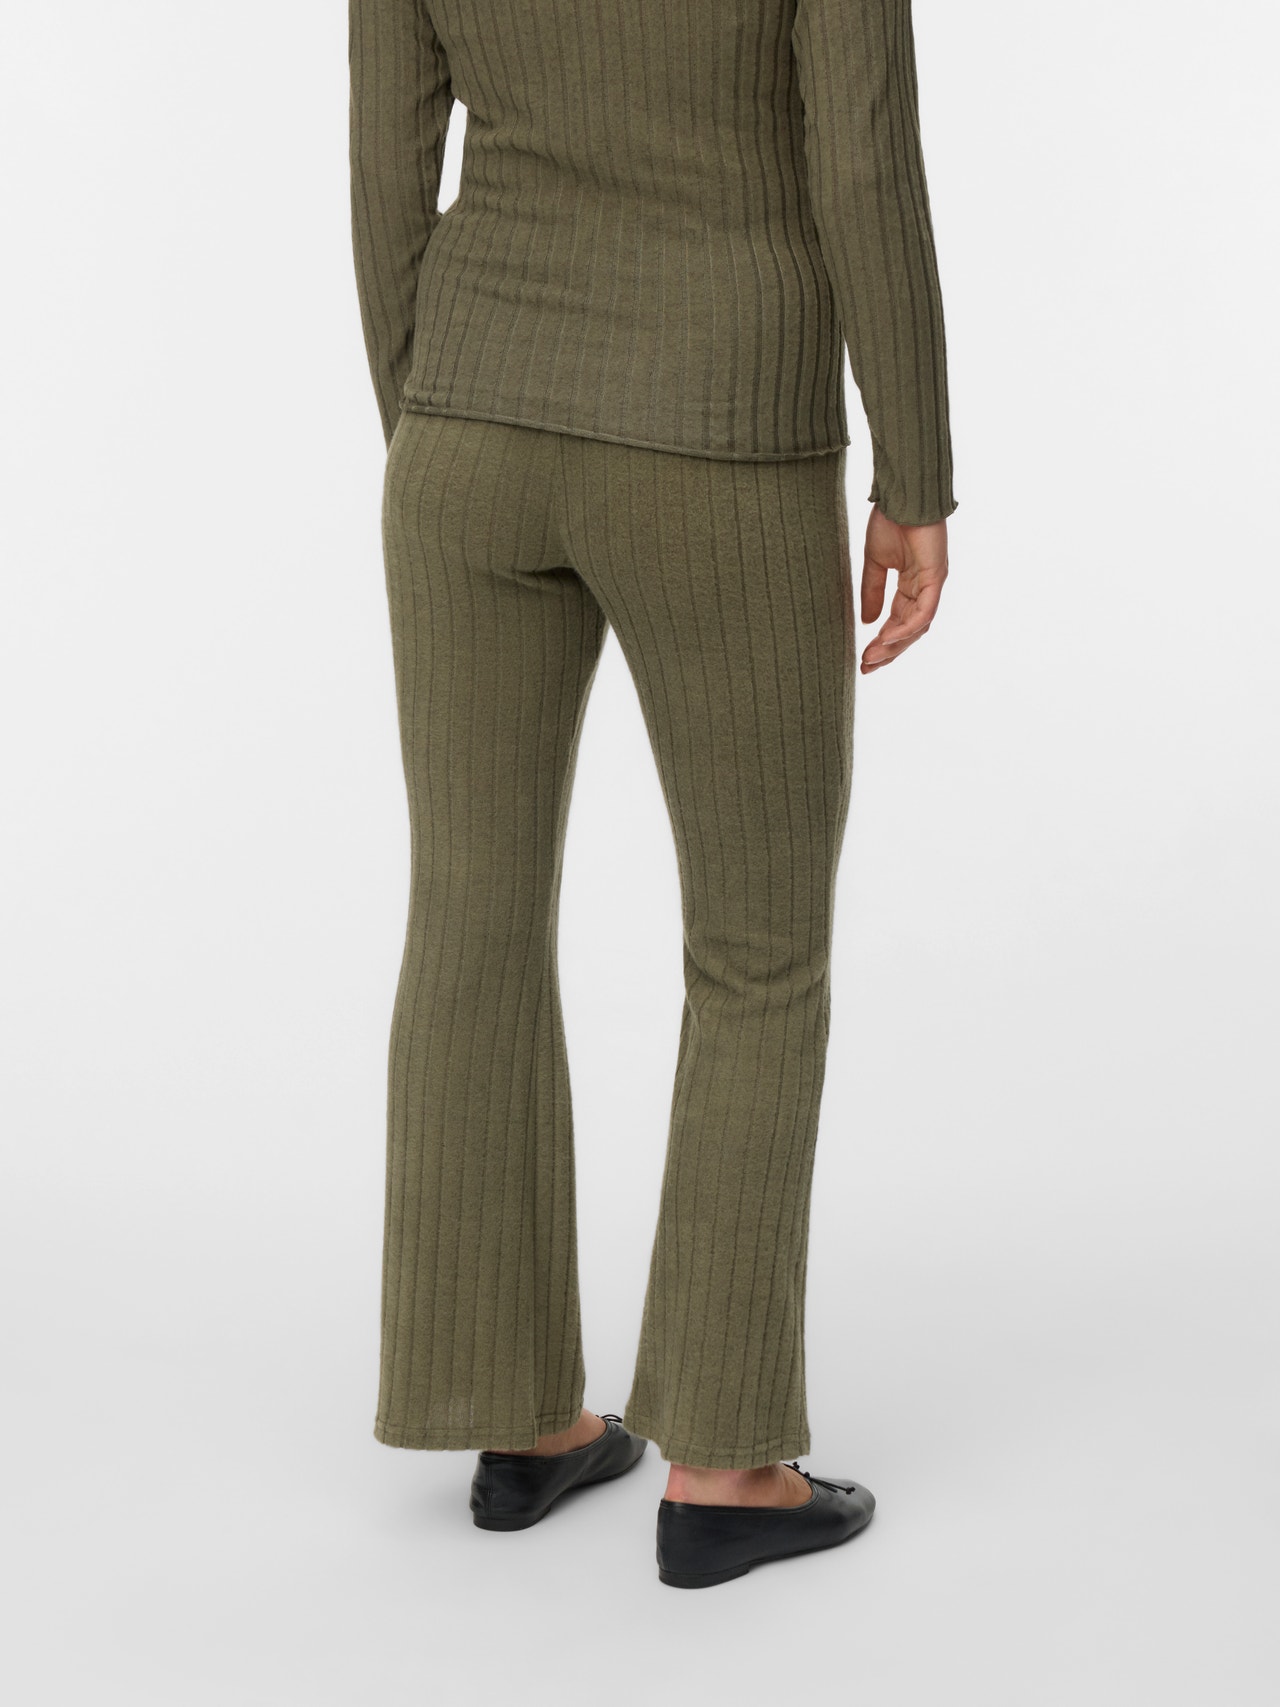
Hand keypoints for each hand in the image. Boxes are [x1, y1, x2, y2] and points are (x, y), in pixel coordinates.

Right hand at [859, 505, 948, 673]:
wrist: (901, 494)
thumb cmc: (890, 519)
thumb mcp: (874, 562)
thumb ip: (872, 591)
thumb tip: (867, 621)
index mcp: (911, 584)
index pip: (898, 621)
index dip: (882, 641)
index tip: (863, 658)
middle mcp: (924, 588)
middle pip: (909, 630)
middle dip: (888, 651)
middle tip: (866, 667)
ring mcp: (932, 583)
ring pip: (917, 626)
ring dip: (894, 644)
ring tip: (872, 657)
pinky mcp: (935, 576)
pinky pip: (923, 611)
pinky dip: (906, 626)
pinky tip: (886, 637)